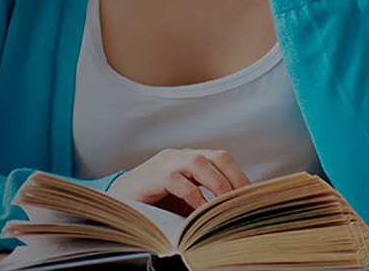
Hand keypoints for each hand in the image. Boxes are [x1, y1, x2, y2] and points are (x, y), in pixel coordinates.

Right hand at [109, 148, 251, 215]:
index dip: (239, 175)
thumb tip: (230, 213)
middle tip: (244, 200)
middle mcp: (180, 156)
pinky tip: (199, 210)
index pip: (222, 159)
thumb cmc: (152, 202)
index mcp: (190, 158)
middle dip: (234, 177)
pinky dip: (193, 195)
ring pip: (198, 163)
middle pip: (216, 157)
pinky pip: (177, 181)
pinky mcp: (153, 176)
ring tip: (225, 203)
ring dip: (217, 184)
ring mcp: (166, 163)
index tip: (252, 195)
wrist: (116, 201)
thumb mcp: (183, 200)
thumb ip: (203, 201)